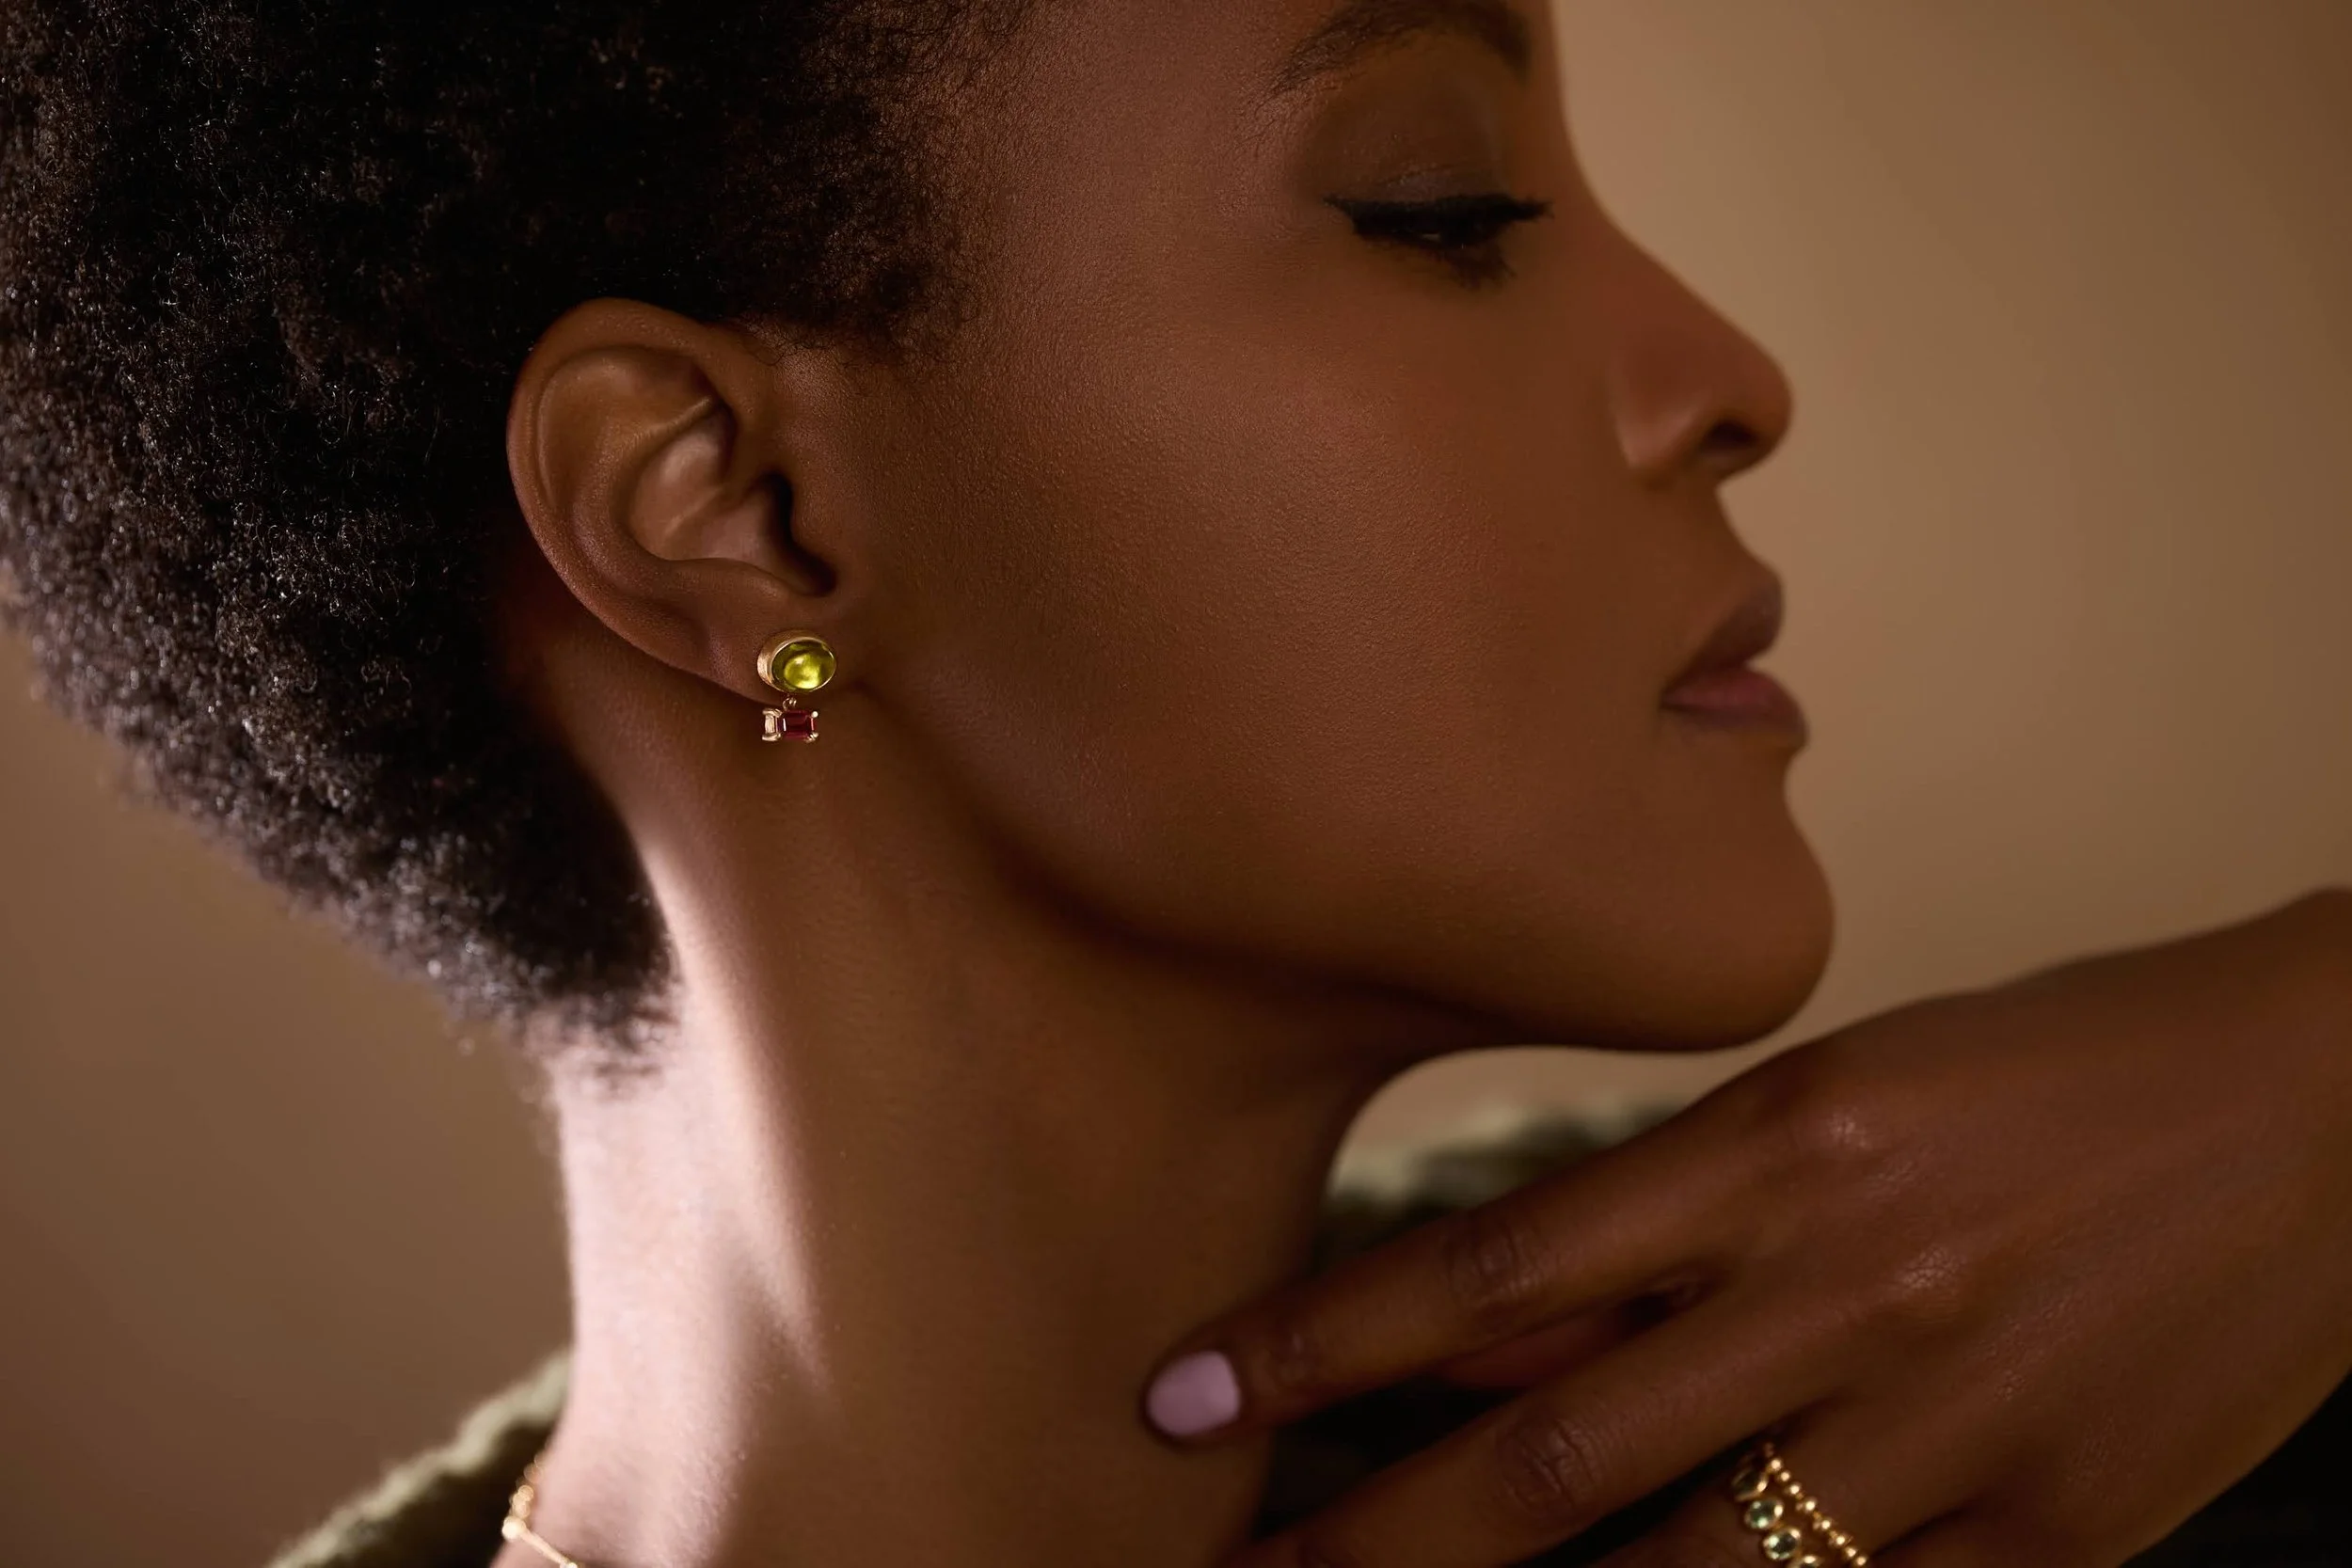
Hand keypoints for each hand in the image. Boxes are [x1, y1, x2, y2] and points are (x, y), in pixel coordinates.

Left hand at [1143, 890, 2351, 1566]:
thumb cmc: (2047, 1072)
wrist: (2316, 1099)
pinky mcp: (2056, 1535)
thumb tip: (1476, 1340)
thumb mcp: (1832, 1093)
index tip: (1185, 1388)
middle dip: (1364, 1535)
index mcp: (1783, 1146)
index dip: (1319, 1342)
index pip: (1495, 1270)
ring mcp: (1955, 1428)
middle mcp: (1849, 1290)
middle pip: (1554, 1454)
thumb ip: (1661, 1220)